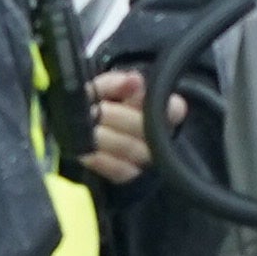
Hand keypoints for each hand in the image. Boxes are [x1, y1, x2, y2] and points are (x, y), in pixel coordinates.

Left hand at [80, 69, 187, 184]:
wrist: (82, 132)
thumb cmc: (103, 105)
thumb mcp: (107, 88)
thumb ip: (118, 82)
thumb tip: (133, 79)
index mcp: (166, 111)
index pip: (174, 108)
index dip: (147, 100)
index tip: (126, 90)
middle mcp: (160, 137)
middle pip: (147, 127)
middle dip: (117, 116)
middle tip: (96, 110)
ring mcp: (146, 159)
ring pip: (131, 148)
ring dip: (105, 137)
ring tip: (87, 127)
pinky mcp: (129, 177)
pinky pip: (119, 170)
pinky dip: (100, 160)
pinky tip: (85, 151)